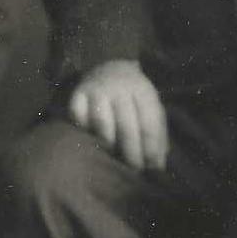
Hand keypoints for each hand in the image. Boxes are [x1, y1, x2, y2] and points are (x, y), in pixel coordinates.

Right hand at [67, 58, 167, 172]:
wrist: (109, 67)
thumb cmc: (134, 98)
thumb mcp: (151, 108)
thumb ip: (157, 134)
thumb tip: (158, 166)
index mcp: (143, 91)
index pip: (149, 123)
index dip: (151, 148)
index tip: (152, 168)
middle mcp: (120, 88)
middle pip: (126, 126)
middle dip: (132, 152)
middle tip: (134, 170)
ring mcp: (97, 90)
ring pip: (102, 122)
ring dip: (108, 143)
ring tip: (113, 156)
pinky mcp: (78, 93)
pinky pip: (79, 117)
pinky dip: (84, 129)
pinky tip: (90, 139)